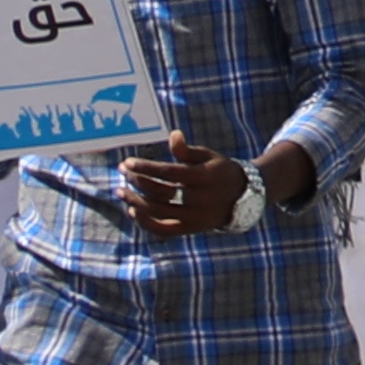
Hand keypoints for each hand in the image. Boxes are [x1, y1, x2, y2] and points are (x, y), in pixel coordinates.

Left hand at [117, 131, 250, 233]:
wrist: (244, 197)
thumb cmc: (220, 171)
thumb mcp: (208, 157)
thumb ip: (188, 150)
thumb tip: (173, 135)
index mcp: (204, 177)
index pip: (169, 173)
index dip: (146, 168)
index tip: (127, 163)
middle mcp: (200, 199)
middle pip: (160, 192)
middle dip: (137, 181)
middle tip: (123, 173)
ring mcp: (195, 217)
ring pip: (157, 212)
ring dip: (135, 201)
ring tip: (120, 191)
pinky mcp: (191, 229)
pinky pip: (163, 229)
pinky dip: (146, 222)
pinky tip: (133, 210)